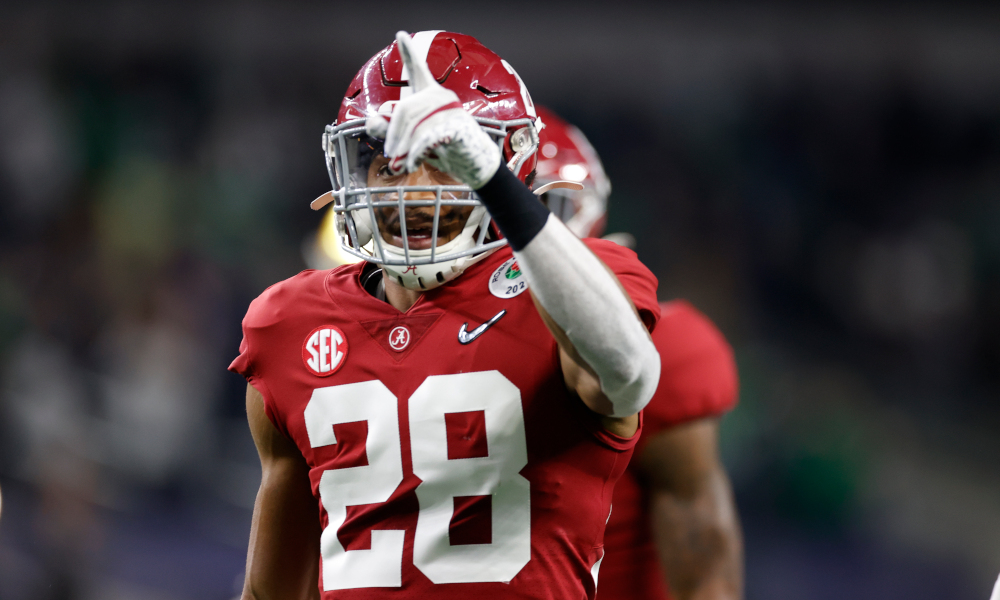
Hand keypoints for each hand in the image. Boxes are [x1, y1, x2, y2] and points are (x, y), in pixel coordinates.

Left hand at [366, 31, 500, 188]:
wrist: (475, 165)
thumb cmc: (444, 148)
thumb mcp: (413, 139)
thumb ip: (389, 131)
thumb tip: (370, 123)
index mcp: (431, 95)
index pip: (419, 70)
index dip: (409, 52)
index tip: (400, 34)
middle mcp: (442, 97)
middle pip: (405, 109)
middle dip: (392, 134)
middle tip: (389, 154)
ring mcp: (451, 111)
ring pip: (415, 126)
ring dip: (403, 148)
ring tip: (401, 163)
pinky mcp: (458, 128)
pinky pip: (427, 139)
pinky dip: (415, 154)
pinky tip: (411, 164)